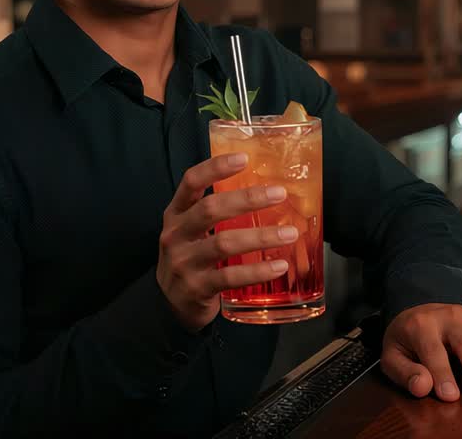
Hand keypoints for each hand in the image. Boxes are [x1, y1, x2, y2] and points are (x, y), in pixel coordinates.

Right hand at [156, 153, 298, 330]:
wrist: (171, 302)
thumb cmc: (191, 256)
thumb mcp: (192, 229)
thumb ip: (217, 211)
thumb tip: (265, 189)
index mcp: (176, 213)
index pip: (190, 182)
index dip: (215, 167)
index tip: (244, 158)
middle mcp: (176, 234)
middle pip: (210, 209)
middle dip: (248, 200)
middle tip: (279, 194)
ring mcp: (184, 262)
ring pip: (224, 244)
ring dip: (261, 237)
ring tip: (290, 234)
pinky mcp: (196, 287)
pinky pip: (230, 277)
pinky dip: (258, 271)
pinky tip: (279, 266)